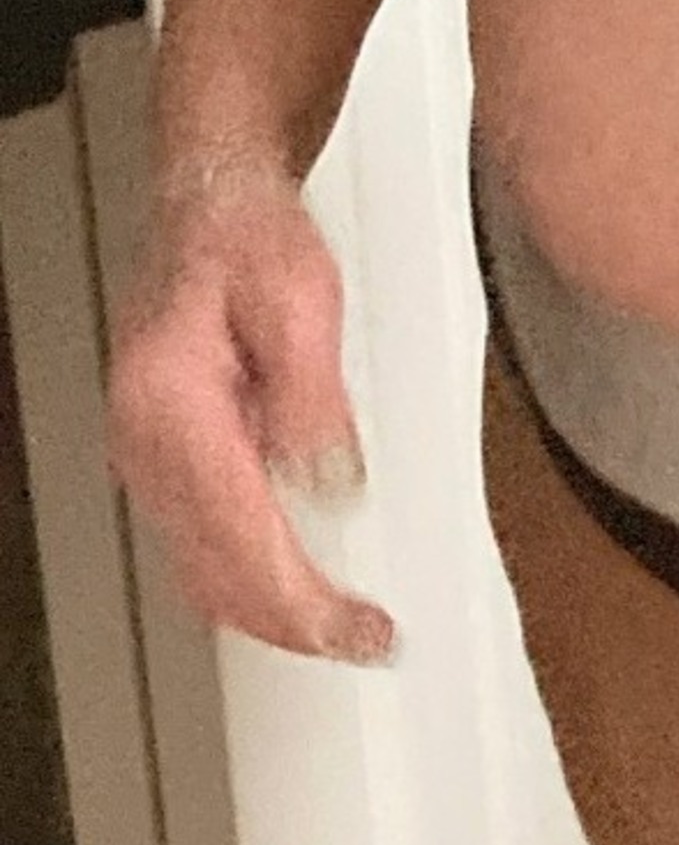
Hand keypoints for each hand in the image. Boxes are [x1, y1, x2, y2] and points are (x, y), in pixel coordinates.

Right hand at [108, 162, 396, 663]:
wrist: (212, 203)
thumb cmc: (249, 239)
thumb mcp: (302, 301)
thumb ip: (312, 400)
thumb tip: (330, 486)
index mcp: (174, 410)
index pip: (241, 543)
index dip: (305, 604)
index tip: (361, 632)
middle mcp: (146, 445)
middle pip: (215, 577)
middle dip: (293, 626)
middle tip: (366, 641)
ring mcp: (147, 457)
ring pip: (201, 573)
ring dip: (271, 613)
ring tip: (343, 626)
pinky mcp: (163, 459)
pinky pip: (199, 545)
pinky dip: (248, 581)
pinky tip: (297, 585)